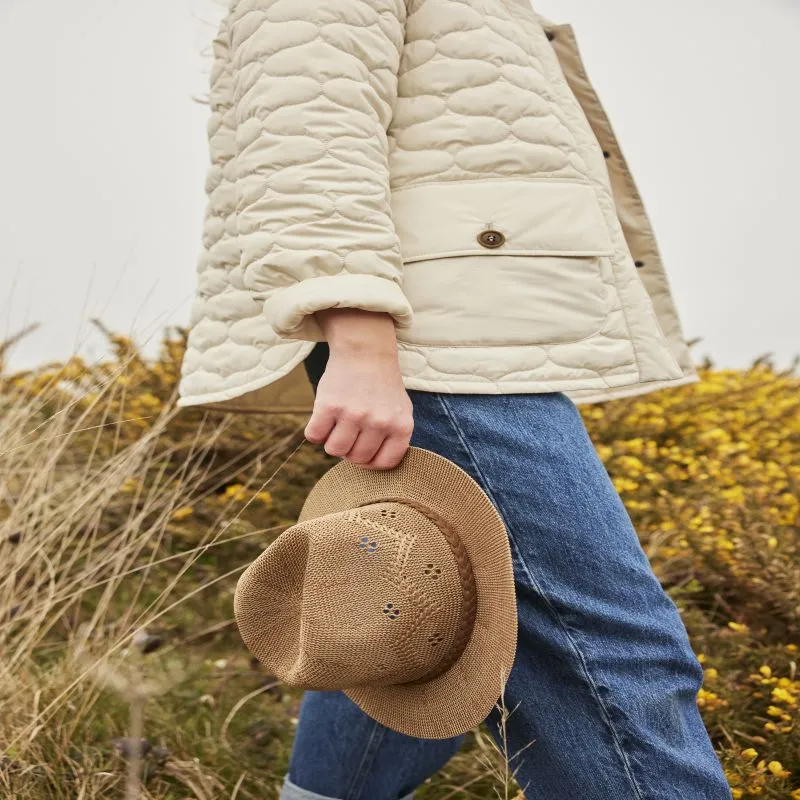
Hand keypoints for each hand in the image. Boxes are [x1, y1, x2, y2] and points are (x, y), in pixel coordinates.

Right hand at [304, 309, 413, 469]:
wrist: (365, 350)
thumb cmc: (382, 385)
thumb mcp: (400, 411)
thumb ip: (393, 439)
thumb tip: (372, 466)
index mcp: (401, 426)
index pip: (384, 464)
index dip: (370, 461)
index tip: (364, 448)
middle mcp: (379, 423)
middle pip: (356, 459)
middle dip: (350, 449)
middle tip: (349, 431)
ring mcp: (354, 414)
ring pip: (334, 450)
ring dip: (331, 441)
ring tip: (337, 425)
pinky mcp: (330, 405)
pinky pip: (314, 436)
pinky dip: (315, 431)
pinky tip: (324, 418)